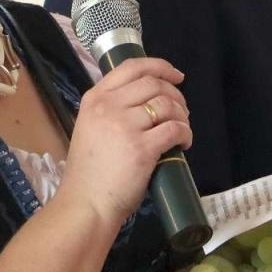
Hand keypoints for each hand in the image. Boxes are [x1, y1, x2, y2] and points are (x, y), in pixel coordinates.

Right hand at [58, 58, 191, 229]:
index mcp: (95, 99)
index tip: (176, 76)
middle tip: (181, 111)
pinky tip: (184, 142)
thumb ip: (109, 110)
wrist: (86, 204)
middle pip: (154, 84)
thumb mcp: (90, 128)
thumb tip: (145, 101)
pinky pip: (175, 129)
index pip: (132, 66)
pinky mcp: (143, 147)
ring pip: (167, 105)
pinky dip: (185, 133)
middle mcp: (108, 106)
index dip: (160, 66)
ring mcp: (125, 126)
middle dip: (176, 94)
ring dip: (182, 115)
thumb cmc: (89, 172)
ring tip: (182, 128)